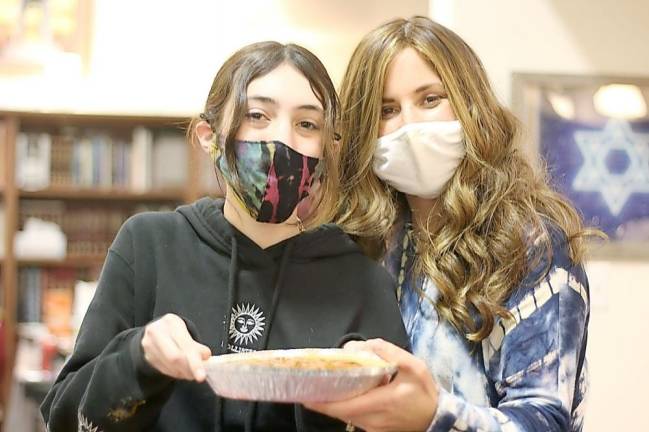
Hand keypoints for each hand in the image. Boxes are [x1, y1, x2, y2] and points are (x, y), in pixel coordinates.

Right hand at [141, 314, 210, 381]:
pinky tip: (181, 371)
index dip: (195, 362)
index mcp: (171, 322)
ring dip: (183, 372)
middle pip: (174, 357)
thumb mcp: (186, 332)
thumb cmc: (176, 332)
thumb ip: (196, 345)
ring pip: (169, 366)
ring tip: (191, 372)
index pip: (185, 345)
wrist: (155, 330)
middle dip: (189, 369)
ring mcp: (149, 345)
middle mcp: (157, 332)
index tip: (202, 376)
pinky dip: (176, 373)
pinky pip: (163, 370)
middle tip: (200, 376)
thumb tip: (205, 356)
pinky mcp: (147, 356)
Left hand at [305, 339, 437, 431]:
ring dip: (332, 404)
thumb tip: (361, 346)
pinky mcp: (375, 431)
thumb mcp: (413, 366)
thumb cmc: (425, 392)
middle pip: (340, 412)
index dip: (322, 402)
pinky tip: (341, 395)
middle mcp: (373, 420)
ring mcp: (373, 429)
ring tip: (321, 386)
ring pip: (345, 417)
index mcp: (381, 403)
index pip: (344, 406)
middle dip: (322, 400)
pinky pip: (354, 419)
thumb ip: (387, 352)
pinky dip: (344, 408)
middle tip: (307, 384)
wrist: (438, 420)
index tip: (305, 394)